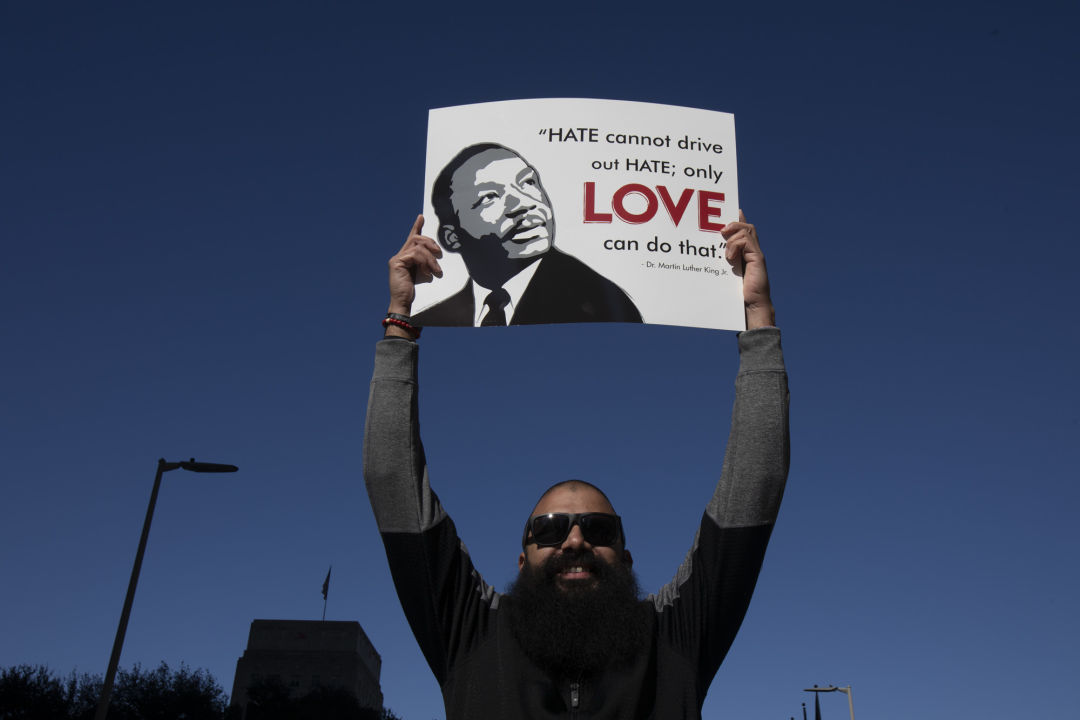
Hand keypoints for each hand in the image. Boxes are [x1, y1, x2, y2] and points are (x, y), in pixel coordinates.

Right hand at [388, 214, 442, 316]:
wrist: (403, 304)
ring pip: (417, 247)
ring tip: (436, 271)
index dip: (416, 227)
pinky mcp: (397, 262)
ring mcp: (397, 259)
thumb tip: (437, 257)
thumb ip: (426, 264)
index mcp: (405, 258)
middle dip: (430, 243)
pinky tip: (428, 273)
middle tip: (439, 253)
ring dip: (431, 258)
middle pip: (416, 239)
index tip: (421, 217)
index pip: (411, 238)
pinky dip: (425, 263)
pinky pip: (415, 255)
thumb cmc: (413, 292)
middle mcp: (399, 256)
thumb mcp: (423, 274)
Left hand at [722, 211, 774, 328]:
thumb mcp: (724, 275)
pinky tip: (729, 256)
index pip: (743, 231)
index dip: (737, 220)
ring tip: (724, 244)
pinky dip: (735, 245)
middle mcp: (752, 252)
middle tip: (721, 229)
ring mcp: (756, 254)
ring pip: (747, 230)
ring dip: (733, 234)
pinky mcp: (758, 258)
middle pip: (747, 227)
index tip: (731, 210)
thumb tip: (705, 256)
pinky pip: (747, 241)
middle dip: (734, 222)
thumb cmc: (735, 295)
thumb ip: (720, 264)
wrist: (750, 307)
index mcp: (745, 254)